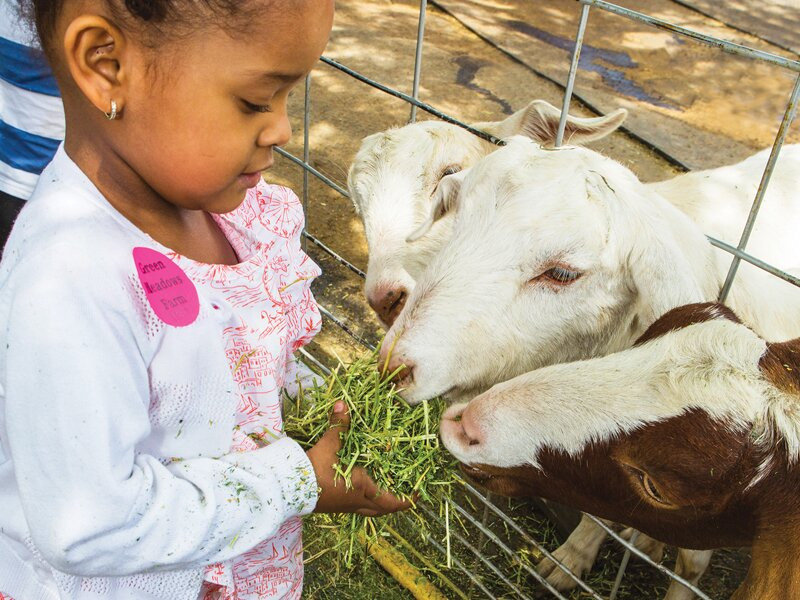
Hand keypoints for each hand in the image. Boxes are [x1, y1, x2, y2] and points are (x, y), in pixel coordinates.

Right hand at [307, 401, 412, 515]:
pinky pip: (355, 506)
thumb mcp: (329, 445)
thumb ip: (339, 425)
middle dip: (395, 503)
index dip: (407, 500)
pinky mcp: (333, 506)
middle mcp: (357, 502)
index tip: (417, 496)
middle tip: (403, 494)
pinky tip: (359, 488)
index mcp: (364, 489)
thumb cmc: (315, 470)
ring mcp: (344, 507)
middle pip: (383, 510)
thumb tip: (342, 404)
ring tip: (384, 490)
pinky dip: (363, 499)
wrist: (288, 491)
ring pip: (369, 510)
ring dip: (379, 503)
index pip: (392, 501)